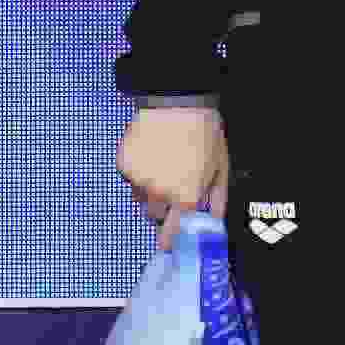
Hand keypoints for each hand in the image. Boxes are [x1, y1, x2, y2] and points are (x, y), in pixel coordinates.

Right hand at [117, 107, 229, 252]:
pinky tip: (153, 152)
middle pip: (155, 214)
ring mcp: (138, 179)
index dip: (171, 239)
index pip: (173, 233)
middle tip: (174, 184)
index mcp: (185, 195)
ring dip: (150, 188)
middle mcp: (159, 193)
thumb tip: (214, 219)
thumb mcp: (221, 164)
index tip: (169, 242)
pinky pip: (130, 177)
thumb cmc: (204, 131)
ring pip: (141, 196)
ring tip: (165, 162)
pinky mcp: (124, 165)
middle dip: (163, 205)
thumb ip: (216, 197)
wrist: (178, 101)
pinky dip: (139, 170)